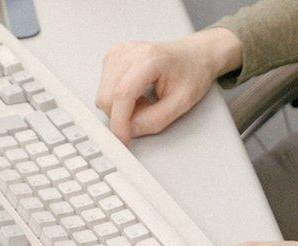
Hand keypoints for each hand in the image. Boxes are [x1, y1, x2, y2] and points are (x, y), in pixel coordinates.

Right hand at [96, 27, 241, 144]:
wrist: (194, 55)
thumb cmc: (192, 72)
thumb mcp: (182, 102)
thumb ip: (156, 120)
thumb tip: (130, 130)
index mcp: (149, 58)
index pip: (122, 94)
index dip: (120, 121)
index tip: (123, 140)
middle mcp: (127, 52)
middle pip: (107, 96)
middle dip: (123, 116)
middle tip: (149, 111)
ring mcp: (117, 53)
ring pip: (103, 95)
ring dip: (122, 108)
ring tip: (146, 101)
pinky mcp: (112, 58)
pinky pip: (105, 89)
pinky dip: (120, 100)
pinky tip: (138, 94)